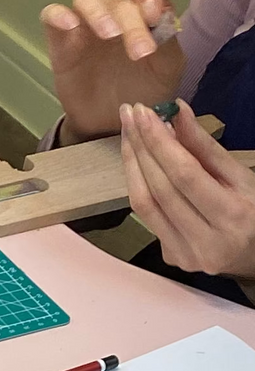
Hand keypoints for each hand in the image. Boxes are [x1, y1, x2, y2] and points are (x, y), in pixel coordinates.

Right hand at [41, 0, 185, 139]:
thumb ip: (167, 37)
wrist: (114, 122)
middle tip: (140, 52)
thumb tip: (158, 13)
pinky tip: (70, 25)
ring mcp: (85, 23)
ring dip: (100, 13)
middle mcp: (114, 9)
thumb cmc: (145, 90)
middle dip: (133, 24)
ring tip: (109, 35)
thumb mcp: (168, 66)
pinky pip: (52, 15)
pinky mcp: (61, 41)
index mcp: (143, 7)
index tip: (153, 11)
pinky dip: (59, 15)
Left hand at [121, 102, 254, 286]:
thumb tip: (176, 112)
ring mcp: (185, 254)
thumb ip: (206, 147)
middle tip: (130, 114)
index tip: (143, 112)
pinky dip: (138, 184)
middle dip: (141, 146)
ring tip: (128, 132)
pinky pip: (146, 216)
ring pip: (144, 204)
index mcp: (234, 217)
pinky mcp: (171, 258)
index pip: (185, 174)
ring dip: (131, 163)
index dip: (160, 141)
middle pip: (160, 188)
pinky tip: (136, 161)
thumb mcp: (242, 176)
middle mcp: (207, 242)